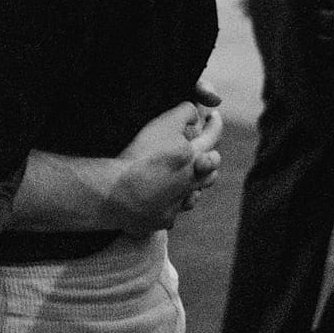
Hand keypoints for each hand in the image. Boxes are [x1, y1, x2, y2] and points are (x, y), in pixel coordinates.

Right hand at [108, 99, 223, 234]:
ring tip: (182, 180)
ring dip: (191, 187)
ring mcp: (177, 204)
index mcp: (193, 157)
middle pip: (211, 172)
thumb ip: (184, 113)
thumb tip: (196, 112)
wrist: (118, 193)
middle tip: (202, 155)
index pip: (212, 137)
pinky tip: (157, 200)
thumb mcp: (164, 124)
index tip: (214, 117)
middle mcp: (190, 182)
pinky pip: (170, 213)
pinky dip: (167, 206)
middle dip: (209, 162)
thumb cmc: (142, 157)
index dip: (215, 124)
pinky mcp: (162, 220)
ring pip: (193, 196)